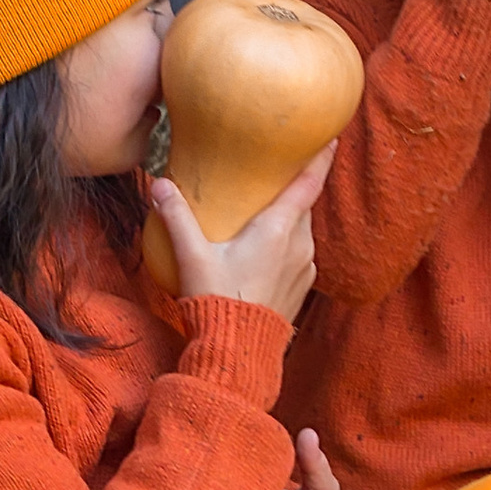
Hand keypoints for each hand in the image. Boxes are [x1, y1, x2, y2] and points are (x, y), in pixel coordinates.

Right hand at [148, 144, 334, 324]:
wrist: (239, 351)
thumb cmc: (217, 299)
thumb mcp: (192, 256)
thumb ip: (176, 217)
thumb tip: (159, 185)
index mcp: (279, 229)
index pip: (308, 184)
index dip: (320, 158)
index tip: (332, 138)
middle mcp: (300, 244)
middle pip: (303, 206)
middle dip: (293, 191)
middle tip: (277, 178)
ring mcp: (305, 268)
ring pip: (301, 232)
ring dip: (288, 222)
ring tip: (264, 219)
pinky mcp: (302, 288)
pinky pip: (299, 256)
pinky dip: (287, 247)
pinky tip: (264, 254)